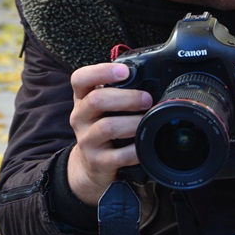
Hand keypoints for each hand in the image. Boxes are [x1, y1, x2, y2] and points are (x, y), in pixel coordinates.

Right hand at [67, 62, 152, 205]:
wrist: (90, 163)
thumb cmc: (102, 126)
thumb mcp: (103, 105)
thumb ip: (118, 90)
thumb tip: (154, 81)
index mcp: (82, 98)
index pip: (80, 79)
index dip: (101, 72)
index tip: (124, 71)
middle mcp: (80, 117)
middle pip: (96, 100)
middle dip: (127, 98)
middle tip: (147, 99)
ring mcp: (86, 140)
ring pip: (107, 127)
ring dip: (133, 122)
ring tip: (147, 121)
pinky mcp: (97, 161)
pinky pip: (119, 155)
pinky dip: (135, 149)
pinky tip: (144, 144)